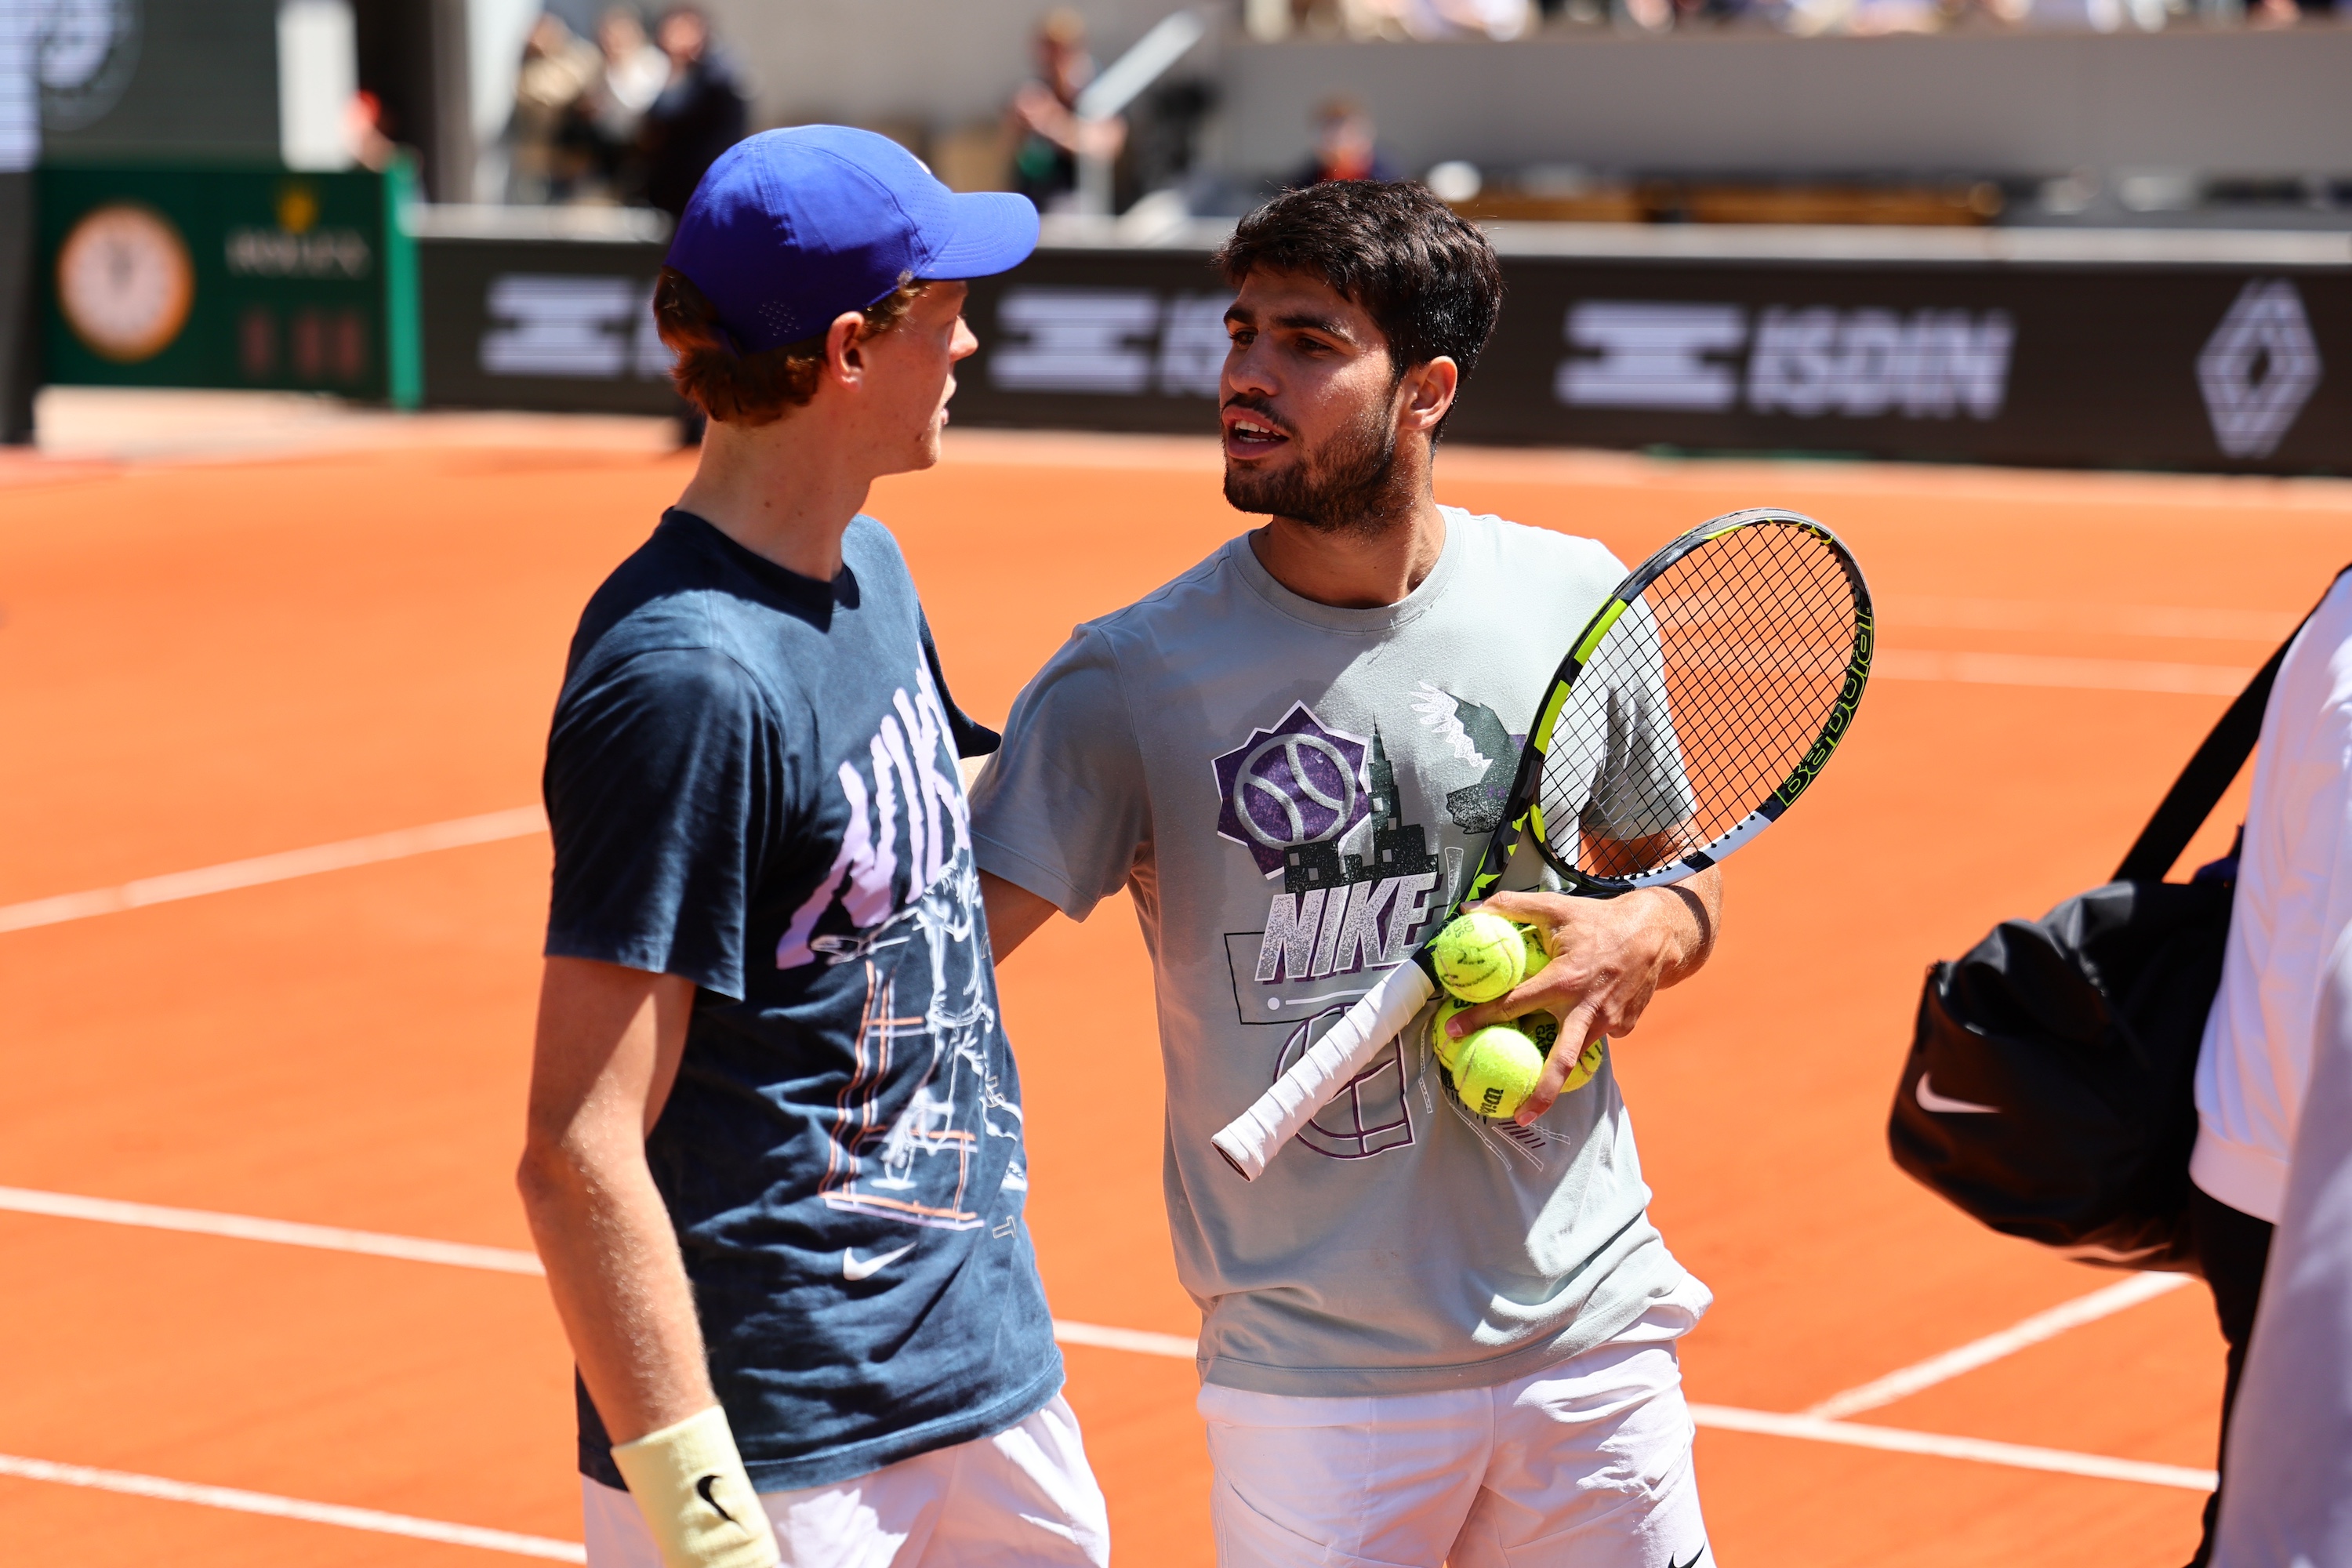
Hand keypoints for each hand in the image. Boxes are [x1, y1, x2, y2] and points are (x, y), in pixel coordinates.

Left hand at [1441, 874, 1717, 1124]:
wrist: (1658, 933)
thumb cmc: (1599, 918)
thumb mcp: (1555, 906)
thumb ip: (1510, 907)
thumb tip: (1470, 910)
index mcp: (1565, 980)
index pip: (1513, 1005)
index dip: (1480, 1018)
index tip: (1453, 1033)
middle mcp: (1587, 1007)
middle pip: (1561, 1060)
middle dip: (1542, 1092)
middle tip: (1518, 1115)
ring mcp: (1609, 1021)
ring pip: (1576, 1050)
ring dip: (1557, 1068)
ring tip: (1536, 1089)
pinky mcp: (1623, 1027)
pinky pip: (1594, 1036)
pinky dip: (1581, 1034)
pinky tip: (1574, 1026)